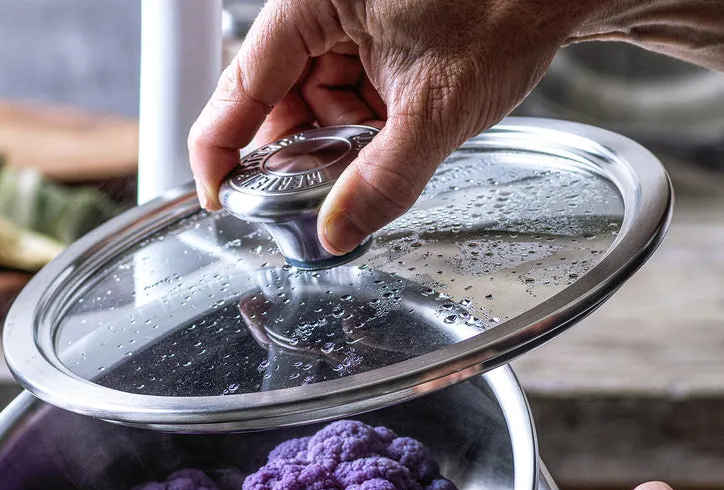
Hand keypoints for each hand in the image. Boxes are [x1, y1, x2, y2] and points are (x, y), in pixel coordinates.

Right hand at [189, 0, 589, 255]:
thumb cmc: (505, 9)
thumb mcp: (436, 110)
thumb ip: (382, 180)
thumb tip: (336, 233)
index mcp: (313, 0)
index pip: (243, 84)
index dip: (222, 148)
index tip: (218, 198)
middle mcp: (322, 4)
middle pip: (278, 97)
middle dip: (297, 152)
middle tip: (308, 202)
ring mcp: (349, 17)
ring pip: (316, 101)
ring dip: (336, 143)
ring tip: (373, 160)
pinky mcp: (376, 33)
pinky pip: (349, 92)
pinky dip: (363, 127)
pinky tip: (387, 143)